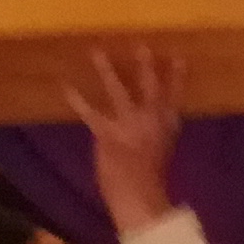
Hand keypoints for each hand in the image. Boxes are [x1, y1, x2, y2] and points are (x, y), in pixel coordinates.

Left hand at [71, 47, 186, 236]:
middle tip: (141, 44)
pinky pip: (90, 112)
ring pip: (119, 91)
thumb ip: (156, 136)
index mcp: (168, 128)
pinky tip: (65, 85)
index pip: (175, 98)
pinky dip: (77, 99)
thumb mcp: (162, 154)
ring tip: (97, 52)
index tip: (178, 56)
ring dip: (107, 70)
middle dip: (146, 66)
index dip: (177, 77)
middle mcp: (151, 120)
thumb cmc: (151, 184)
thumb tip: (148, 127)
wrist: (141, 199)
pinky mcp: (108, 133)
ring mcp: (129, 124)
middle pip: (151, 87)